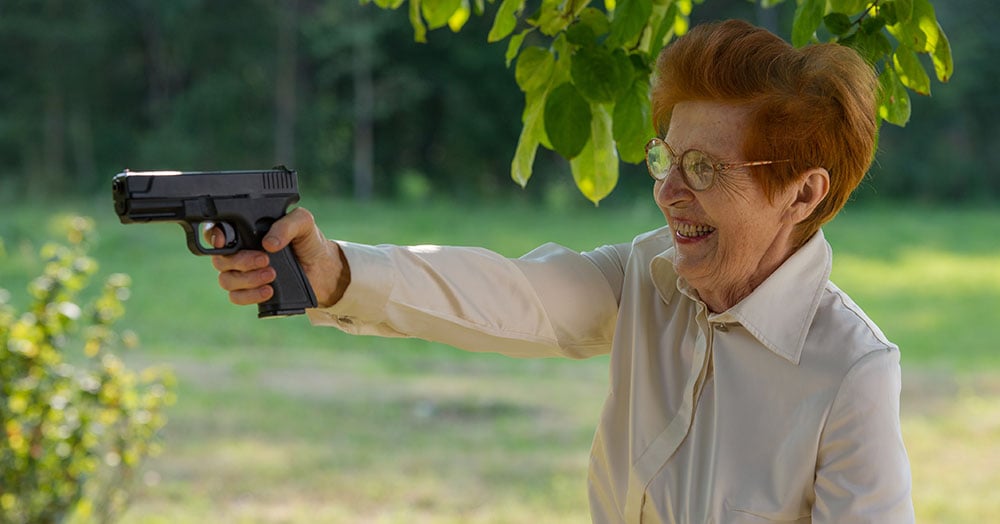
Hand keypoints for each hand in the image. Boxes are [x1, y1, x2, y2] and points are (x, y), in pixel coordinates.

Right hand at [209, 207, 349, 307]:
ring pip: (226, 280)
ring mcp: (244, 274)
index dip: (213, 237)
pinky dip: (250, 295)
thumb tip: (268, 243)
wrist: (324, 269)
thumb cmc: (310, 242)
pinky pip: (236, 297)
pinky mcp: (252, 292)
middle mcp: (241, 252)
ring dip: (247, 279)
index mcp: (248, 232)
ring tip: (272, 274)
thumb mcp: (303, 223)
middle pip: (220, 259)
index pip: (217, 232)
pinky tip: (269, 290)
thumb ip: (287, 224)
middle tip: (265, 259)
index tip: (224, 241)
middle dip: (241, 261)